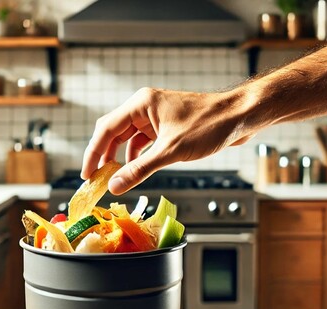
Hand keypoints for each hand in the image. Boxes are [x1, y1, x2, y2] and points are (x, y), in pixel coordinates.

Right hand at [81, 87, 255, 194]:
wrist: (239, 117)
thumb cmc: (210, 125)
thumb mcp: (171, 151)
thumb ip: (140, 169)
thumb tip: (115, 185)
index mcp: (141, 104)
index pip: (106, 129)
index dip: (93, 153)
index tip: (87, 174)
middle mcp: (145, 107)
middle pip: (114, 133)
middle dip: (104, 156)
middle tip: (96, 179)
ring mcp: (156, 116)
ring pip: (128, 139)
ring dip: (120, 158)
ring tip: (114, 178)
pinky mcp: (167, 126)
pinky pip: (144, 142)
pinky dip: (137, 156)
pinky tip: (135, 169)